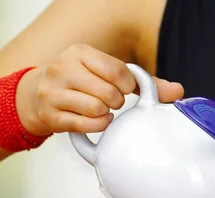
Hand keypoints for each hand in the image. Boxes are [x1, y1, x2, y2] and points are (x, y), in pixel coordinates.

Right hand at [16, 44, 183, 136]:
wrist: (35, 96)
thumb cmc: (81, 83)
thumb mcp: (105, 73)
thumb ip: (144, 82)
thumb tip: (178, 91)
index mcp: (80, 53)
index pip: (118, 70)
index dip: (128, 86)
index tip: (125, 90)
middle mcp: (63, 69)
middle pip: (110, 93)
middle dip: (118, 102)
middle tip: (112, 102)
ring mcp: (53, 92)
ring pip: (97, 109)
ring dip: (107, 114)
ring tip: (102, 110)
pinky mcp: (51, 115)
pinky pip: (85, 125)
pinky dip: (98, 126)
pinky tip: (98, 121)